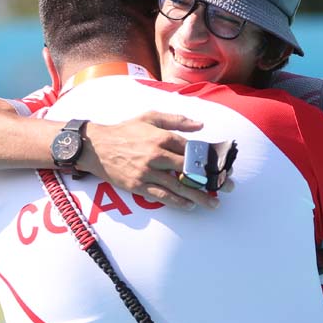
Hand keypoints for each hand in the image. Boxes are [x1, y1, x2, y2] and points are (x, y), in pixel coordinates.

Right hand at [81, 112, 224, 209]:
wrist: (95, 146)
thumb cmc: (125, 130)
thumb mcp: (150, 117)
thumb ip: (176, 120)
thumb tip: (200, 126)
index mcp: (162, 137)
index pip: (193, 149)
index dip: (210, 159)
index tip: (224, 166)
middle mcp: (156, 155)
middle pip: (190, 170)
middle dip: (211, 179)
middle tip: (227, 186)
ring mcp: (147, 172)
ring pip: (178, 187)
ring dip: (199, 196)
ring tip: (214, 204)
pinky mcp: (138, 186)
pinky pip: (162, 196)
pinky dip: (177, 202)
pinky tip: (190, 206)